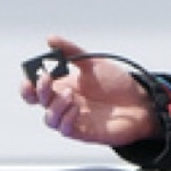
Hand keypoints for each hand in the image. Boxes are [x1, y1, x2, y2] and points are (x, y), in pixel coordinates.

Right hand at [20, 36, 158, 146]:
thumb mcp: (93, 63)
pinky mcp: (84, 132)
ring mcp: (73, 118)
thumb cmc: (117, 85)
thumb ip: (71, 52)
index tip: (32, 76)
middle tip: (48, 80)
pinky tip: (77, 108)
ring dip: (55, 106)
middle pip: (39, 103)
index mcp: (63, 86)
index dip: (29, 85)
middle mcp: (65, 104)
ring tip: (71, 95)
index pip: (37, 90)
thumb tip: (50, 39)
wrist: (141, 102)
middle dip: (39, 91)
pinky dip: (66, 119)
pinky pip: (65, 130)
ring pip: (49, 119)